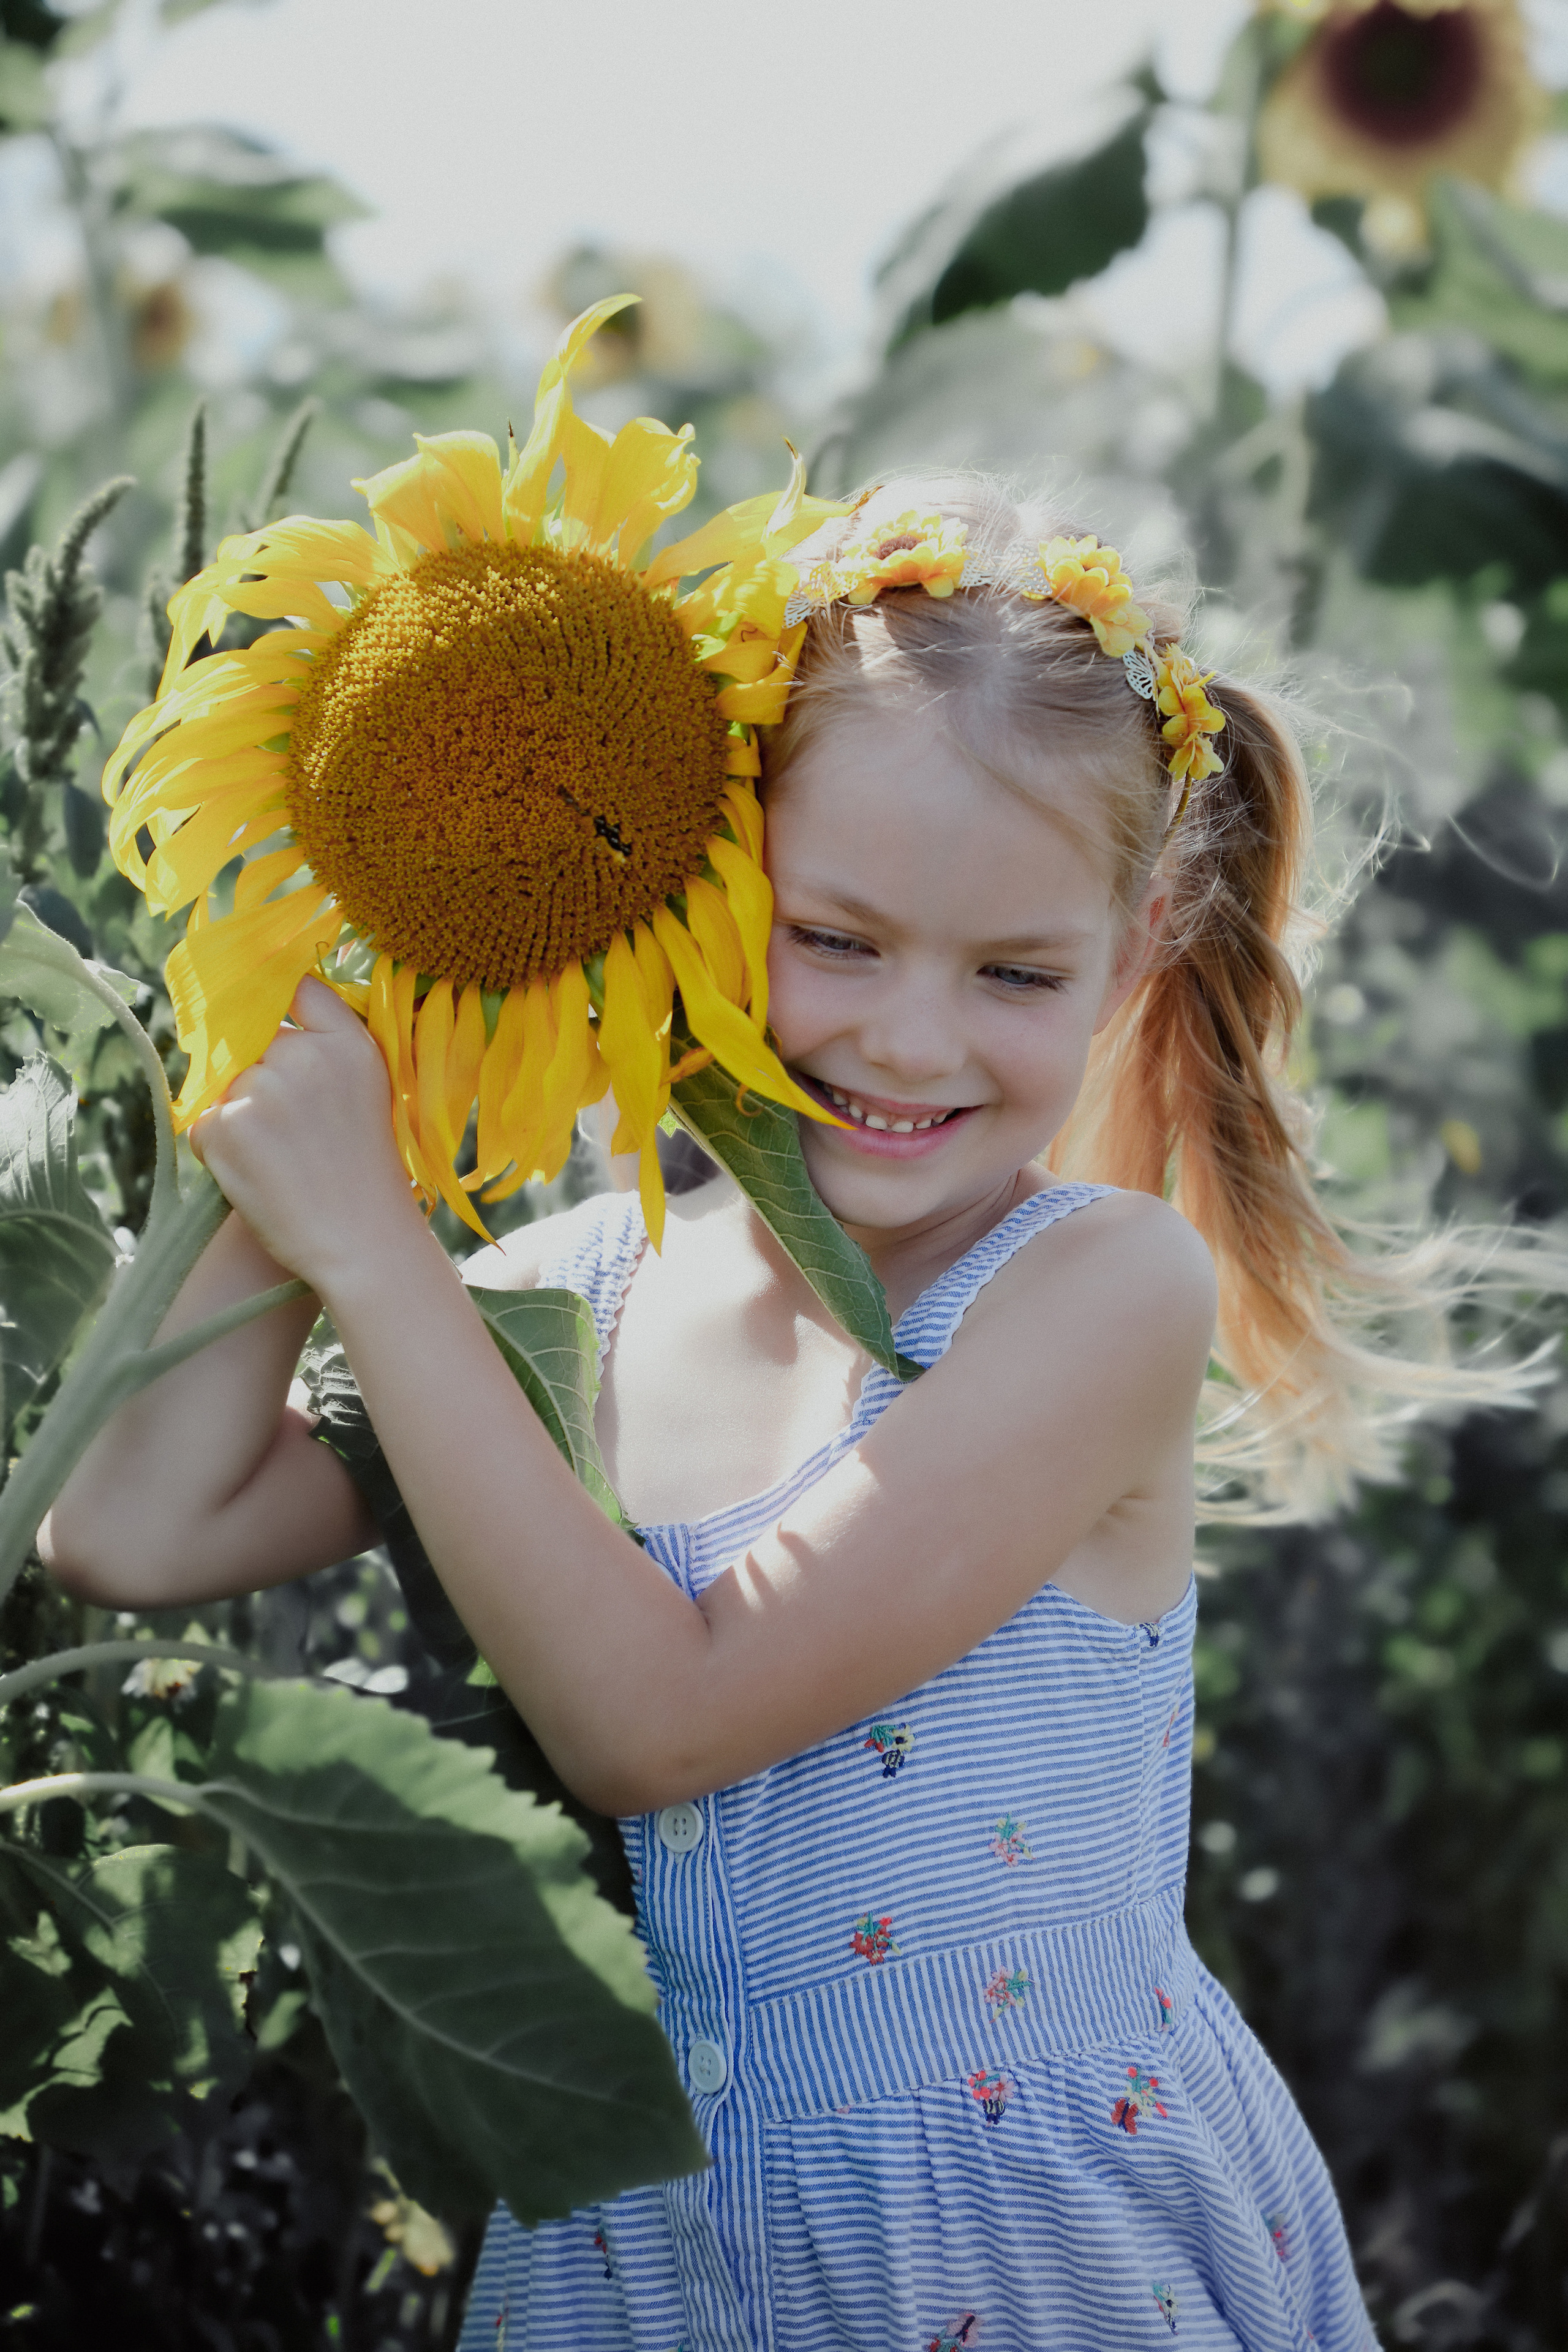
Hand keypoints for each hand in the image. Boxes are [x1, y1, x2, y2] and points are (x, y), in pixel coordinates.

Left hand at [190, 978, 423, 1293]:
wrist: (361, 1241)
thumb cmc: (365, 1168)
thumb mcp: (370, 1088)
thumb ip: (328, 1044)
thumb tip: (264, 1017)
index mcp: (348, 1043)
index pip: (296, 987)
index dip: (277, 999)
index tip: (272, 1015)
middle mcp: (304, 1057)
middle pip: (253, 1043)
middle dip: (261, 1077)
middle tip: (295, 1131)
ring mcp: (262, 1090)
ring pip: (228, 1085)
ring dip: (240, 1116)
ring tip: (281, 1158)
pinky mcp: (227, 1128)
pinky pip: (205, 1122)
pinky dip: (220, 1148)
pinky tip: (258, 1174)